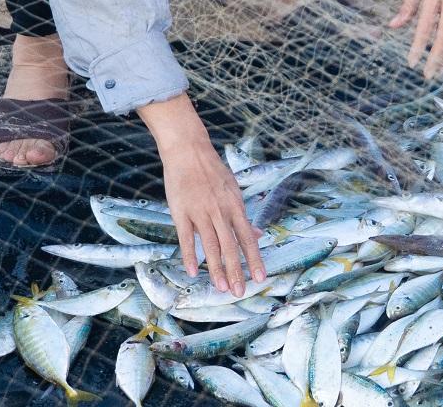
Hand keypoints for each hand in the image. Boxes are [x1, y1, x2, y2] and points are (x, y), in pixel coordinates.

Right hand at [137, 94, 264, 295]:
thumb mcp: (233, 191)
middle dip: (236, 271)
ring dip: (216, 269)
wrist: (189, 151)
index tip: (261, 279)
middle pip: (231, 246)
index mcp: (235, 207)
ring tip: (221, 288)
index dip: (254, 259)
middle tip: (240, 292)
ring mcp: (200, 212)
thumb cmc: (213, 172)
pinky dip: (190, 255)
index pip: (247, 238)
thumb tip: (258, 234)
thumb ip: (243, 216)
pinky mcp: (181, 212)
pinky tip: (193, 271)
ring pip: (211, 245)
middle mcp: (220, 211)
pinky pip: (186, 237)